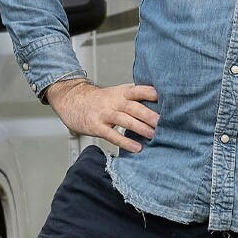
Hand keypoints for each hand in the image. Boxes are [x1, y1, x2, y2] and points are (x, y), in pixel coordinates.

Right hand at [44, 79, 159, 153]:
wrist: (72, 101)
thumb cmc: (99, 100)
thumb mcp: (116, 93)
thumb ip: (134, 99)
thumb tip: (159, 107)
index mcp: (121, 92)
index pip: (138, 90)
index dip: (151, 93)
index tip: (166, 98)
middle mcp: (113, 102)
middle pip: (134, 107)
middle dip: (149, 115)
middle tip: (163, 122)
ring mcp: (104, 114)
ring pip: (124, 120)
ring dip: (140, 128)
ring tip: (153, 135)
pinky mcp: (96, 126)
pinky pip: (112, 135)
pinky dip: (125, 142)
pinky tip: (136, 148)